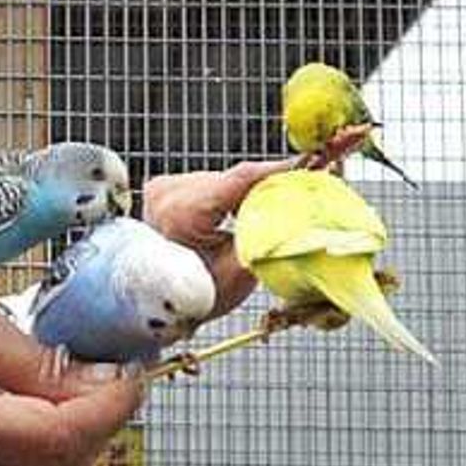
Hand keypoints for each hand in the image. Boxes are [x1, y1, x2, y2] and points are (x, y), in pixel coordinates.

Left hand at [139, 158, 294, 315]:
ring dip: (248, 193)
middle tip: (305, 187)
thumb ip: (268, 239)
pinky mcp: (164, 188)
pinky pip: (210, 185)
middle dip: (268, 186)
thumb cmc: (195, 296)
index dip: (280, 170)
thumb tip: (301, 214)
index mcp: (182, 212)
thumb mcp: (239, 273)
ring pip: (224, 181)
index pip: (240, 179)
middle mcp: (167, 192)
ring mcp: (163, 187)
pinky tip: (243, 213)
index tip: (313, 163)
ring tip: (274, 209)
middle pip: (233, 179)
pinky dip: (230, 197)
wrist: (152, 302)